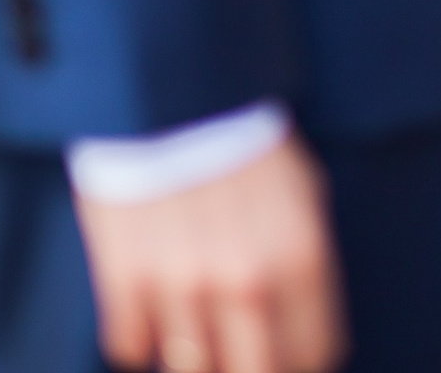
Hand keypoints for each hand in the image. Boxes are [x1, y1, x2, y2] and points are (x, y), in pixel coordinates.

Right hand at [73, 134, 344, 372]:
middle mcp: (247, 282)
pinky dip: (142, 340)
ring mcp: (185, 286)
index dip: (302, 361)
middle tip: (242, 351)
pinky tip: (152, 310)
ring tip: (198, 328)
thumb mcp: (304, 191)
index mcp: (301, 258)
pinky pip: (132, 349)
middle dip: (252, 367)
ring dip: (196, 357)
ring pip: (193, 370)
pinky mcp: (126, 280)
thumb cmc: (247, 141)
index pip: (314, 352)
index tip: (287, 354)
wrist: (176, 95)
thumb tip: (308, 325)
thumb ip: (308, 262)